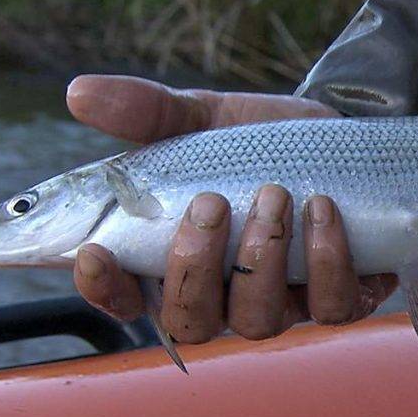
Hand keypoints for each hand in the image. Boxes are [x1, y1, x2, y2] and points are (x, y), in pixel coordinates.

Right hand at [67, 75, 395, 341]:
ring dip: (261, 260)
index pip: (124, 300)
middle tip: (211, 202)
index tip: (97, 252)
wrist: (336, 133)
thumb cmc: (256, 141)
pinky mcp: (338, 296)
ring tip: (274, 193)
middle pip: (190, 323)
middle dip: (194, 268)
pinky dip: (326, 262)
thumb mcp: (202, 120)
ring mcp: (281, 304)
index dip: (105, 290)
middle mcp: (223, 297)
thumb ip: (147, 113)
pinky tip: (323, 209)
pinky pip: (331, 306)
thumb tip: (79, 93)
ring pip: (257, 321)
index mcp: (174, 261)